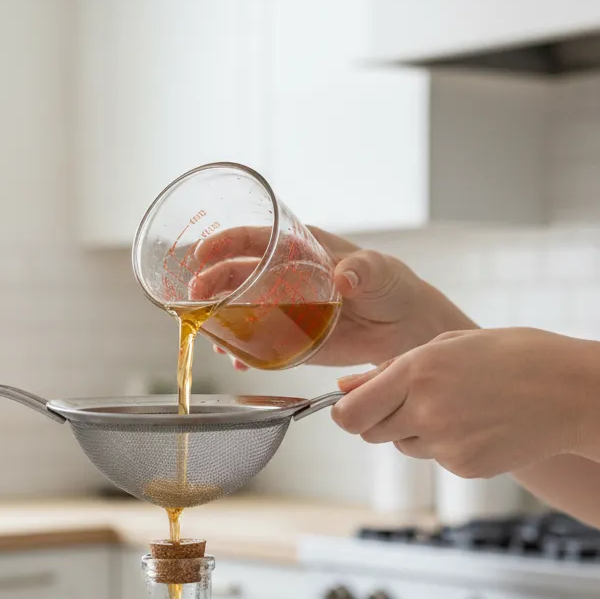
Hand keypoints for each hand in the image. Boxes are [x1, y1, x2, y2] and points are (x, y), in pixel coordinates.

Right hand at [193, 227, 477, 368]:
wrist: (403, 326)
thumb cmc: (392, 286)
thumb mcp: (378, 271)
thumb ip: (361, 270)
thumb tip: (344, 278)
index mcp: (299, 247)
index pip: (252, 239)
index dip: (223, 244)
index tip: (202, 254)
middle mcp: (284, 275)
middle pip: (235, 275)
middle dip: (211, 286)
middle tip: (196, 300)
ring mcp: (284, 307)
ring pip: (240, 309)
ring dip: (220, 321)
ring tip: (213, 336)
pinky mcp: (291, 337)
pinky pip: (259, 342)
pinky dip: (244, 351)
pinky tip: (237, 360)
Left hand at [331, 328, 588, 477]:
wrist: (574, 392)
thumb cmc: (513, 355)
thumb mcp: (449, 345)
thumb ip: (389, 370)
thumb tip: (342, 389)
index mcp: (417, 372)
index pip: (349, 414)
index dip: (346, 412)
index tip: (355, 407)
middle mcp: (425, 412)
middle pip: (370, 433)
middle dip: (380, 419)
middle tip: (414, 400)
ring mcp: (445, 445)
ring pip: (404, 446)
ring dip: (417, 430)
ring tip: (461, 405)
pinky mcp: (464, 467)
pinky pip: (437, 459)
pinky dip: (449, 445)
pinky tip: (481, 424)